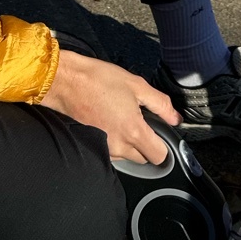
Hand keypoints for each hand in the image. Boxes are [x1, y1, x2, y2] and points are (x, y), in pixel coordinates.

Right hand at [39, 50, 178, 163]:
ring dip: (129, 144)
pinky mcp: (90, 146)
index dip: (165, 146)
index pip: (159, 157)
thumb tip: (175, 118)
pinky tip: (110, 122)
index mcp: (133, 132)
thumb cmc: (99, 80)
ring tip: (122, 118)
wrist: (65, 81)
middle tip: (141, 121)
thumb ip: (160, 104)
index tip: (161, 134)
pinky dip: (114, 142)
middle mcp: (119, 147)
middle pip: (143, 159)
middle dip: (146, 144)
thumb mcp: (136, 85)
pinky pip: (110, 152)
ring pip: (126, 156)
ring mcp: (103, 149)